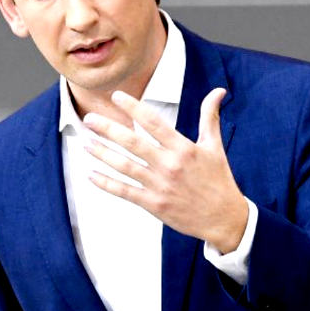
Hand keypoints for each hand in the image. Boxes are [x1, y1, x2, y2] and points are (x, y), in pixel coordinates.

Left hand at [83, 88, 247, 253]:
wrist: (224, 219)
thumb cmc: (218, 180)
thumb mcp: (214, 146)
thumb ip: (209, 117)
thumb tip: (217, 91)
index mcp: (183, 148)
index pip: (153, 122)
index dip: (133, 107)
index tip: (116, 96)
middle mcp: (169, 165)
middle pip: (132, 142)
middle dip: (107, 128)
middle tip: (89, 118)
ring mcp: (159, 185)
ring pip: (124, 166)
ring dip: (101, 154)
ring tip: (84, 143)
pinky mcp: (153, 204)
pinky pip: (124, 191)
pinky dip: (106, 183)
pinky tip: (91, 174)